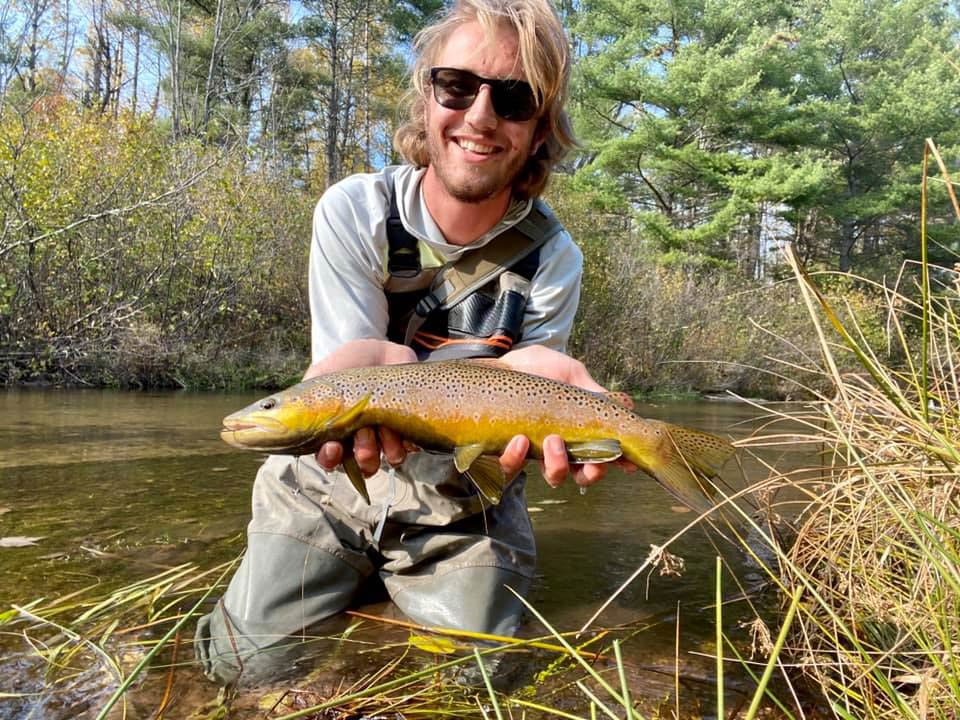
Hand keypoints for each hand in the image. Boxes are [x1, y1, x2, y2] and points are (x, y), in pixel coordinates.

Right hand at [308, 339, 416, 474]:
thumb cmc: (346, 365)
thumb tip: (285, 412)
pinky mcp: (408, 430)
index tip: (333, 448)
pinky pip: (410, 447)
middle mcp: (361, 441)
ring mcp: (385, 437)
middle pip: (363, 465)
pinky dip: (407, 441)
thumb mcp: (320, 376)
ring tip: (384, 427)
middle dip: (363, 454)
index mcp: (337, 434)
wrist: (380, 350)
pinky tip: (402, 427)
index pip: (330, 460)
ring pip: (387, 459)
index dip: (330, 460)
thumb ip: (305, 396)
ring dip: (386, 448)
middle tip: (363, 433)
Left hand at [496, 345, 637, 488]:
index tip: (626, 464)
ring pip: (552, 476)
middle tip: (586, 461)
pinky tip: (519, 440)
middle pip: (582, 475)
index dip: (617, 462)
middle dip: (590, 473)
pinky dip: (517, 459)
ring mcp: (534, 451)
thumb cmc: (540, 368)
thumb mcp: (571, 374)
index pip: (602, 455)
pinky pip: (511, 467)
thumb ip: (594, 391)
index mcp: (579, 431)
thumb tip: (626, 404)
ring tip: (551, 440)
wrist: (503, 361)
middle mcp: (560, 446)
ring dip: (557, 466)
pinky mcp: (506, 450)